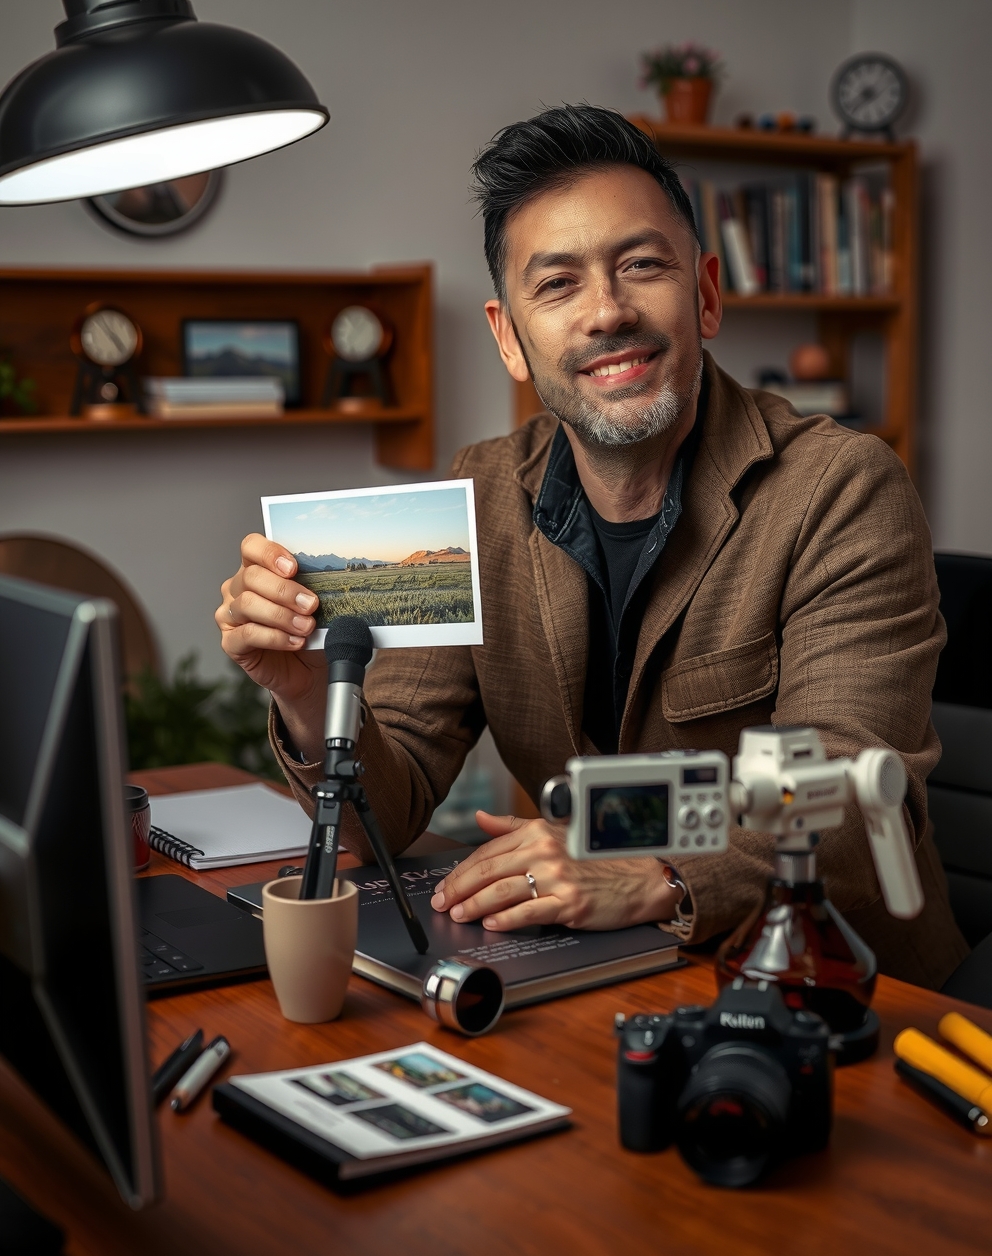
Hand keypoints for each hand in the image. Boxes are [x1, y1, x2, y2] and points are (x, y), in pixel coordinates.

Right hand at [216, 535, 326, 750]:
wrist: (309, 670)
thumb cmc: (309, 631)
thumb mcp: (314, 605)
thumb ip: (313, 588)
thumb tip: (328, 580)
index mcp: (256, 570)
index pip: (251, 547)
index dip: (270, 553)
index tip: (294, 568)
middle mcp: (238, 589)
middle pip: (252, 576)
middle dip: (285, 591)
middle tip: (311, 604)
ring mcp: (231, 616)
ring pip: (247, 604)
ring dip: (282, 615)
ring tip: (306, 627)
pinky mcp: (231, 643)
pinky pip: (247, 635)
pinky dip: (275, 637)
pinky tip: (295, 642)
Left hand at [430, 812, 679, 931]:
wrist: (638, 877)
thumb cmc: (595, 858)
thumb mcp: (553, 832)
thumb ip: (513, 827)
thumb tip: (480, 818)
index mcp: (537, 832)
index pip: (487, 851)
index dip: (461, 870)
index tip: (445, 884)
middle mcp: (544, 851)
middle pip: (489, 871)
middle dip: (459, 889)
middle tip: (442, 903)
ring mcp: (557, 877)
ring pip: (503, 892)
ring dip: (474, 906)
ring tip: (459, 915)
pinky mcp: (569, 903)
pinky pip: (529, 912)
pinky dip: (506, 920)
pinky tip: (490, 924)